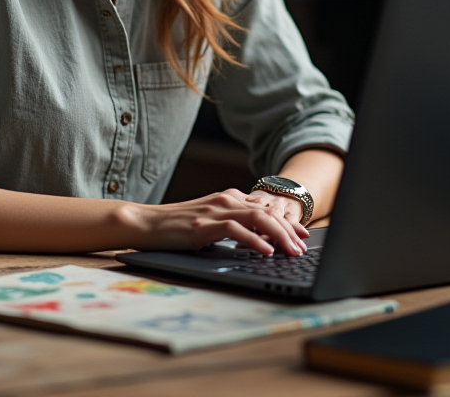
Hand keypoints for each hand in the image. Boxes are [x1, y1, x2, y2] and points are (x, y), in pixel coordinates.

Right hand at [119, 188, 307, 254]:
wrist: (147, 223)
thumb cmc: (178, 227)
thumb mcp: (211, 222)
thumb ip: (233, 224)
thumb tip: (260, 239)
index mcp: (229, 197)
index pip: (266, 207)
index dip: (287, 221)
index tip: (302, 236)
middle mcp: (226, 199)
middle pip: (267, 211)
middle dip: (289, 230)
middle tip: (302, 248)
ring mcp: (215, 210)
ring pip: (257, 217)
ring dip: (279, 235)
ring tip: (291, 251)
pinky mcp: (204, 224)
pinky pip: (236, 229)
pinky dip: (254, 240)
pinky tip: (266, 252)